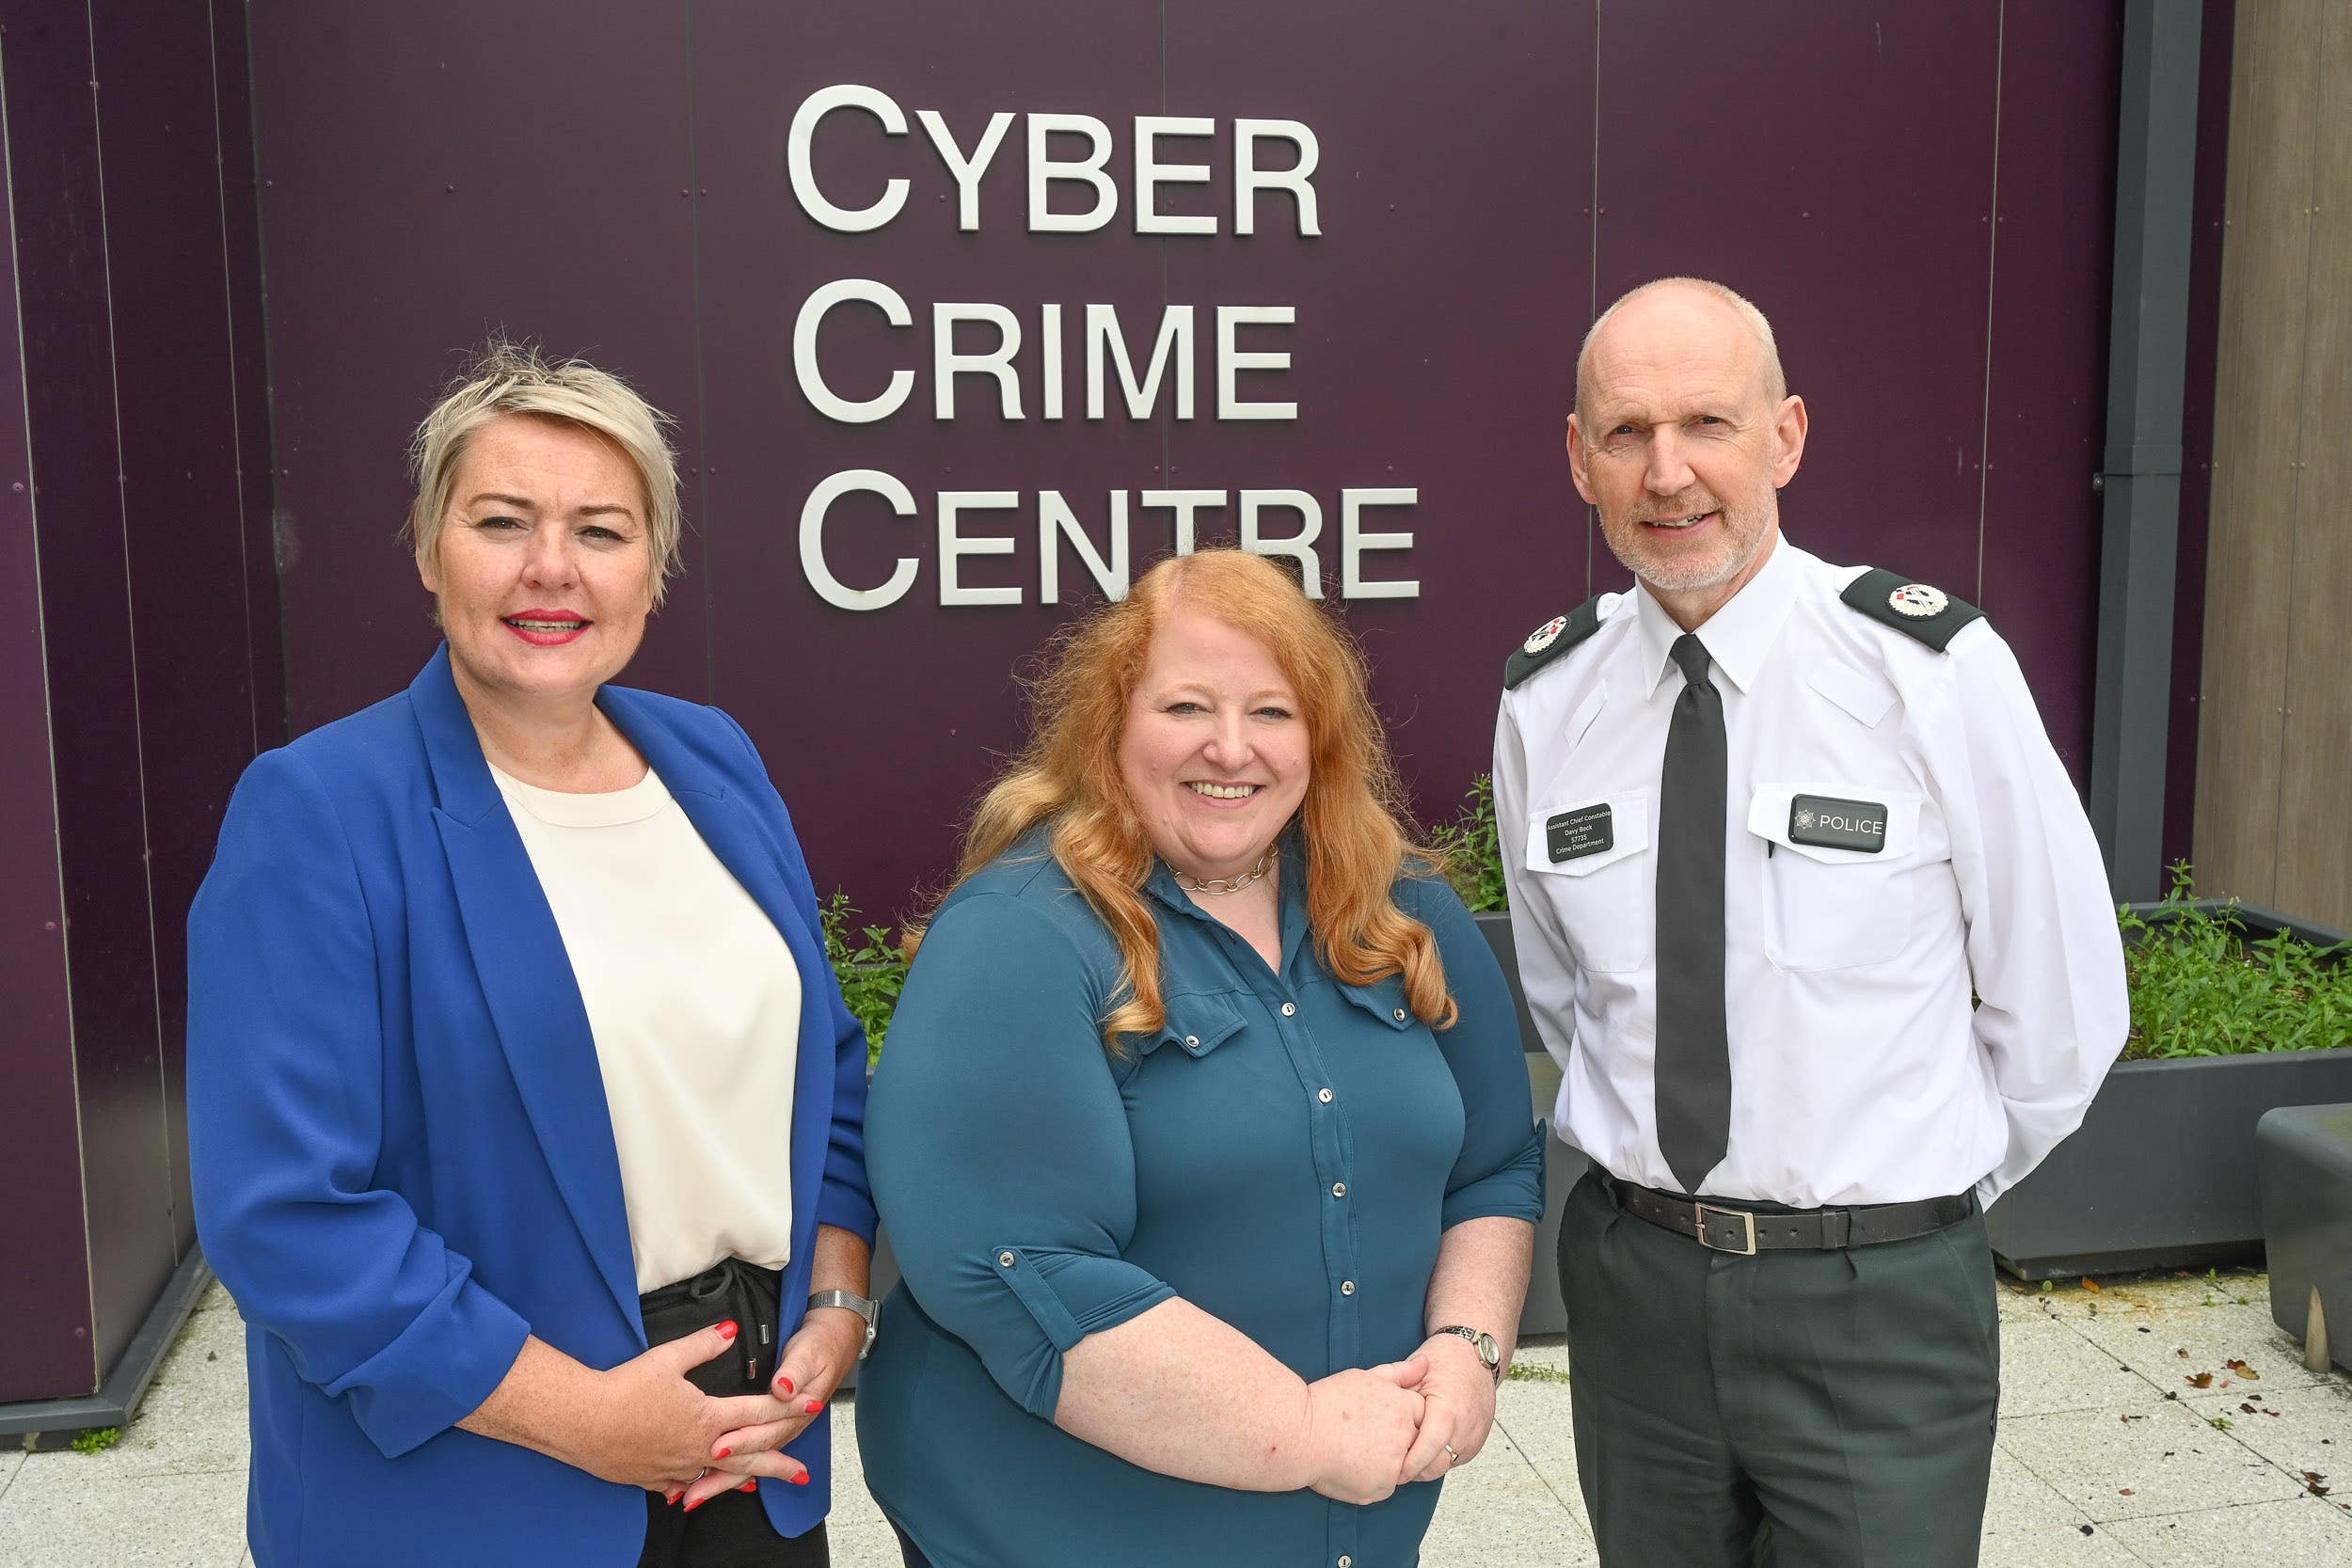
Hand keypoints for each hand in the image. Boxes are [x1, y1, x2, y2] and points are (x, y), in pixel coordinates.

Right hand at [562, 1322, 787, 1495]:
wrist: (583, 1422)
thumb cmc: (625, 1389)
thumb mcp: (668, 1359)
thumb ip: (704, 1345)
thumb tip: (730, 1329)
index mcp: (708, 1418)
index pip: (759, 1412)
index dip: (788, 1408)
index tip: (813, 1408)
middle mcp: (699, 1448)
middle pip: (749, 1457)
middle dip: (779, 1464)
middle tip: (802, 1474)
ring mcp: (676, 1468)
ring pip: (717, 1475)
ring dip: (741, 1479)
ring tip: (759, 1485)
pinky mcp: (652, 1478)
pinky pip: (681, 1486)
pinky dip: (695, 1487)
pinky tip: (696, 1492)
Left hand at [681, 1307, 866, 1509]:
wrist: (834, 1343)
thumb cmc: (818, 1347)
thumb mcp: (809, 1354)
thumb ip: (795, 1371)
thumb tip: (783, 1387)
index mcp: (795, 1412)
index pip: (766, 1431)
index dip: (742, 1441)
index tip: (717, 1448)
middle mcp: (784, 1427)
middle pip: (753, 1457)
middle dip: (723, 1475)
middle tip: (695, 1490)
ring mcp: (776, 1431)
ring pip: (747, 1462)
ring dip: (720, 1481)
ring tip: (692, 1498)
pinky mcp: (767, 1428)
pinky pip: (747, 1456)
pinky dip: (725, 1471)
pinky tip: (704, 1481)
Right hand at [1300, 1355, 1426, 1504]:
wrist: (1298, 1435)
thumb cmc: (1326, 1402)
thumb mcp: (1365, 1377)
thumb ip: (1399, 1373)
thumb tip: (1427, 1363)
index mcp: (1403, 1406)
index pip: (1424, 1414)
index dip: (1403, 1416)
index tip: (1381, 1418)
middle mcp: (1405, 1436)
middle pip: (1416, 1442)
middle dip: (1399, 1441)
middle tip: (1367, 1436)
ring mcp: (1395, 1465)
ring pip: (1401, 1466)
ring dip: (1385, 1462)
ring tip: (1355, 1450)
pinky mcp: (1381, 1488)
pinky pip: (1384, 1486)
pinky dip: (1370, 1480)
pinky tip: (1349, 1465)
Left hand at [1397, 1333, 1497, 1482]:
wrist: (1474, 1354)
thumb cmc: (1444, 1359)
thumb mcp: (1414, 1373)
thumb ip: (1398, 1396)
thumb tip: (1375, 1423)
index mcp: (1449, 1409)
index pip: (1429, 1447)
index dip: (1410, 1463)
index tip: (1393, 1472)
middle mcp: (1466, 1426)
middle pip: (1437, 1465)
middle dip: (1415, 1470)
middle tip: (1393, 1466)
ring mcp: (1475, 1436)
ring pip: (1445, 1465)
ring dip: (1427, 1464)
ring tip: (1406, 1454)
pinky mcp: (1477, 1441)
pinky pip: (1454, 1459)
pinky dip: (1438, 1457)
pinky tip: (1423, 1447)